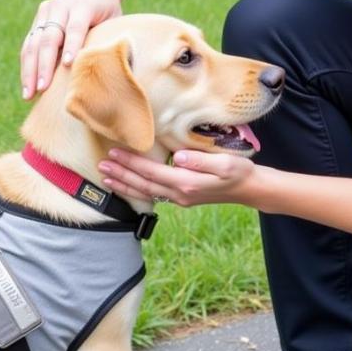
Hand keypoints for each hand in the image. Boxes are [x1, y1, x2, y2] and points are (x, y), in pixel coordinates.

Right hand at [20, 0, 121, 98]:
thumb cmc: (109, 13)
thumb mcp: (114, 21)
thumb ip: (108, 40)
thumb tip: (107, 72)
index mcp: (83, 5)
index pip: (76, 27)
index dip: (72, 45)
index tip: (67, 65)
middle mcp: (61, 5)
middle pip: (49, 36)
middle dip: (44, 65)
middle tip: (42, 88)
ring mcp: (46, 11)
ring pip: (34, 42)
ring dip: (30, 70)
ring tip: (29, 94)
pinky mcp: (38, 18)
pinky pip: (29, 44)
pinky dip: (27, 66)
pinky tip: (27, 85)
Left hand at [97, 148, 257, 207]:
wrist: (250, 189)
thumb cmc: (239, 172)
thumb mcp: (225, 163)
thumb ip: (200, 160)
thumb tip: (177, 157)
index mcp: (186, 183)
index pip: (151, 172)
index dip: (131, 162)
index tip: (114, 152)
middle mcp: (179, 194)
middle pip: (143, 184)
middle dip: (121, 174)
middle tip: (101, 164)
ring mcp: (180, 198)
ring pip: (145, 192)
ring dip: (125, 184)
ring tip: (107, 176)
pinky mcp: (182, 197)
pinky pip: (153, 194)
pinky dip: (137, 189)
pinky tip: (129, 184)